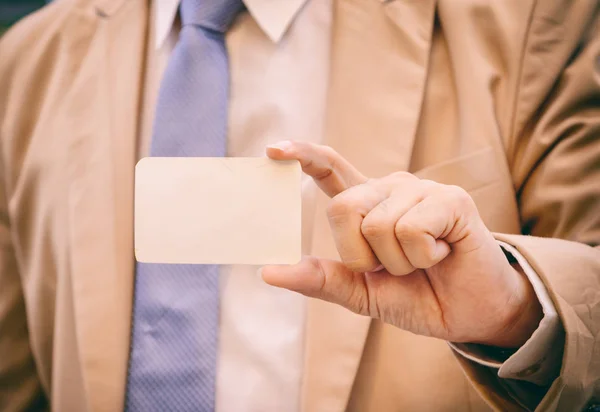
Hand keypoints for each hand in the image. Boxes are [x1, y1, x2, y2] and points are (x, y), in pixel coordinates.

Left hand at [262, 141, 542, 347]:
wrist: (470, 313)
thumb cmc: (416, 296)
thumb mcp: (361, 294)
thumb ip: (321, 279)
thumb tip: (269, 272)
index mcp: (366, 205)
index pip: (330, 169)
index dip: (302, 155)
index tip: (273, 151)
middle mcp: (389, 188)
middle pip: (343, 207)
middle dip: (360, 256)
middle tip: (392, 267)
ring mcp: (421, 189)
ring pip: (378, 225)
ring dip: (398, 262)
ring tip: (425, 261)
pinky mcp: (451, 199)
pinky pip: (411, 229)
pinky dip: (423, 256)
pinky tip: (443, 252)